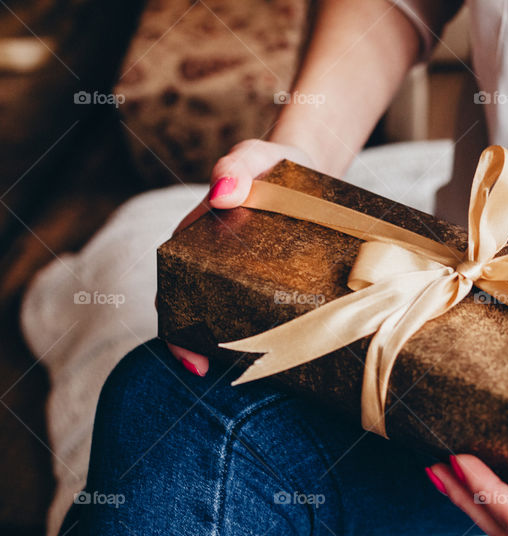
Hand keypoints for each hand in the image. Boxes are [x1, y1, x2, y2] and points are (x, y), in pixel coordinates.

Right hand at [164, 139, 315, 374]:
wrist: (305, 164)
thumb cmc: (270, 163)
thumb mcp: (254, 158)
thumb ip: (236, 166)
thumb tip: (223, 194)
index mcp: (194, 244)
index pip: (172, 293)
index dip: (176, 331)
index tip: (192, 359)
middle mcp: (213, 267)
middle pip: (199, 318)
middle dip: (207, 351)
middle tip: (231, 375)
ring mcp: (244, 278)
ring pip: (234, 322)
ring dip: (241, 350)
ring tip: (263, 372)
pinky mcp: (276, 281)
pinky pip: (269, 312)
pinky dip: (274, 333)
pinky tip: (295, 353)